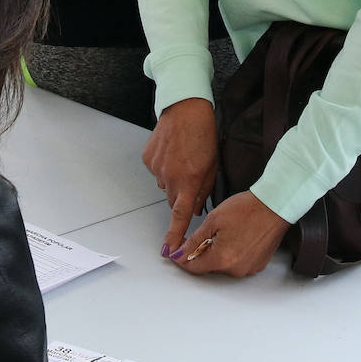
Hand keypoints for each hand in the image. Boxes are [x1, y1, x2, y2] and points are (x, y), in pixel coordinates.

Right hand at [143, 97, 217, 252]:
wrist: (185, 110)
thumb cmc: (203, 135)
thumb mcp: (212, 166)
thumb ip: (203, 191)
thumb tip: (196, 209)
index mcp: (189, 182)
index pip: (180, 216)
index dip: (174, 236)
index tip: (169, 251)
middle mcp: (170, 178)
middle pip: (173, 199)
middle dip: (181, 194)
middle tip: (191, 175)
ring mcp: (156, 169)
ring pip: (164, 184)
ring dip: (173, 177)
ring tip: (183, 157)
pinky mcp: (148, 159)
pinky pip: (156, 171)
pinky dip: (164, 165)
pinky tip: (172, 151)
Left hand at [172, 190, 289, 278]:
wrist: (275, 205)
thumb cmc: (248, 209)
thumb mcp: (213, 221)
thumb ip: (194, 241)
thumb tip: (179, 254)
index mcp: (222, 259)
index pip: (193, 268)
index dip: (182, 258)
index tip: (178, 249)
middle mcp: (236, 269)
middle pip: (208, 267)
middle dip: (200, 253)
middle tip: (203, 233)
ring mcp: (249, 269)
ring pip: (223, 265)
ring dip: (217, 253)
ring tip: (224, 232)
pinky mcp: (257, 265)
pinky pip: (237, 263)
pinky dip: (231, 253)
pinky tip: (235, 237)